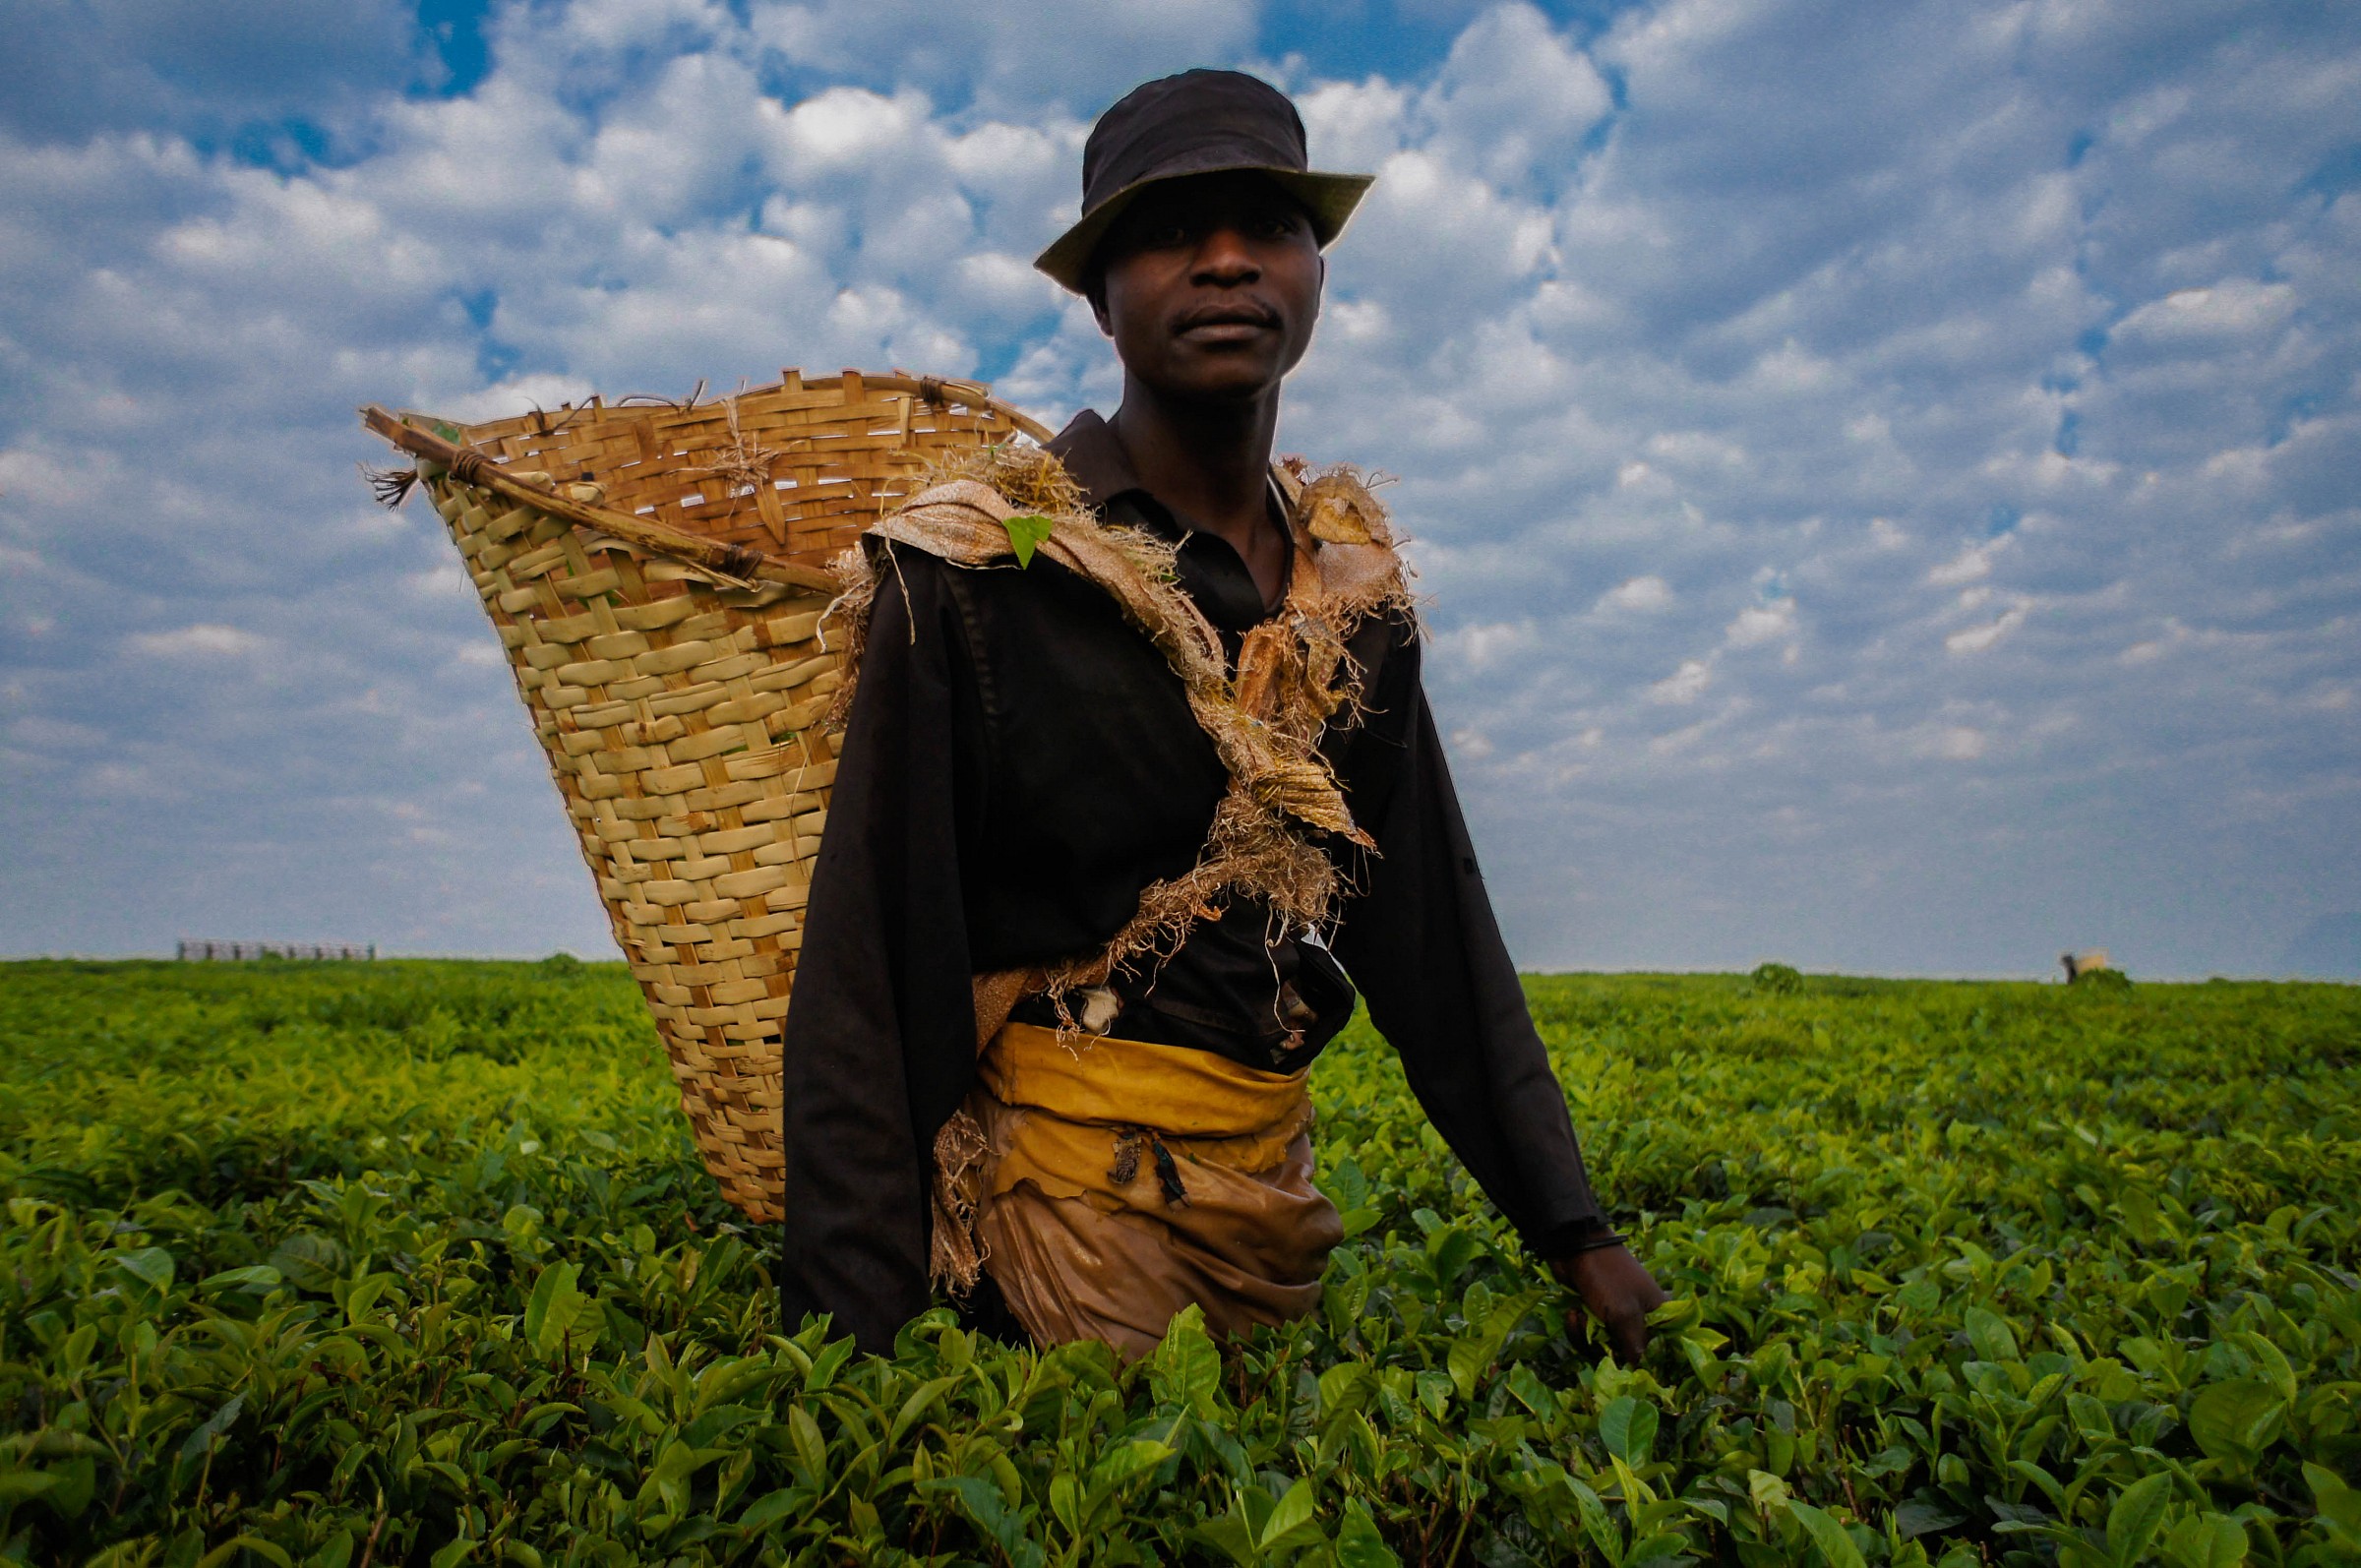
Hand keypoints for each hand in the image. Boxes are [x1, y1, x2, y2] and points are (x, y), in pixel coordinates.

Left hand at [1549, 1244, 1667, 1363]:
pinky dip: (1577, 1328)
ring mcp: (1615, 1316)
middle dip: (1604, 1348)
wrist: (1574, 1247)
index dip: (1643, 1361)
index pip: (1658, 1349)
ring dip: (1585, 1337)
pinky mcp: (1594, 1314)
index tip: (1625, 1363)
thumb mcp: (1624, 1312)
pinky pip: (1587, 1336)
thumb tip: (1640, 1367)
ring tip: (1578, 1316)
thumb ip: (1634, 1342)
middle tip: (1594, 1333)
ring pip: (1602, 1347)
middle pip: (1626, 1353)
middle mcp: (1639, 1318)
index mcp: (1656, 1314)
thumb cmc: (1607, 1277)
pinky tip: (1573, 1312)